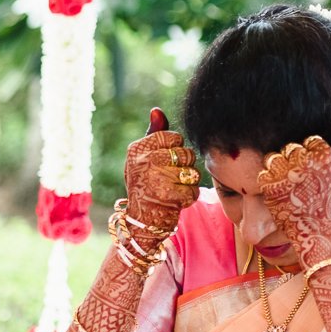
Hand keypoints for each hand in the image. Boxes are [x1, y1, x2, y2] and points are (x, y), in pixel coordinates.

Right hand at [123, 107, 201, 236]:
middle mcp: (144, 160)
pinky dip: (188, 197)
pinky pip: (193, 189)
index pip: (174, 137)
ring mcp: (155, 178)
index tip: (165, 163)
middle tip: (169, 178)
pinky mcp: (168, 195)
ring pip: (191, 171)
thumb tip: (156, 110)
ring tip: (172, 189)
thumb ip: (154, 135)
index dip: (176, 150)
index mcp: (137, 148)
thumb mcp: (144, 158)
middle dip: (184, 167)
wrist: (139, 221)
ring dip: (187, 183)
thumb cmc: (145, 184)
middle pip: (185, 154)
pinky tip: (175, 201)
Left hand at [259, 117, 330, 258]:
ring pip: (275, 157)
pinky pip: (263, 172)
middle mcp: (303, 162)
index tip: (315, 169)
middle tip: (302, 178)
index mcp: (324, 156)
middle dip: (295, 160)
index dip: (311, 154)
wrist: (319, 232)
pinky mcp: (269, 187)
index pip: (310, 140)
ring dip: (280, 167)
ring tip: (290, 182)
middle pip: (291, 147)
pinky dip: (269, 179)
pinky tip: (280, 189)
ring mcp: (285, 174)